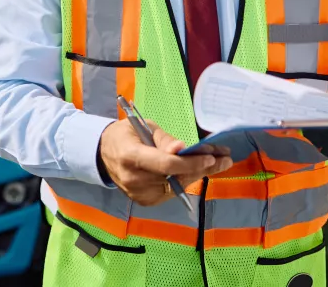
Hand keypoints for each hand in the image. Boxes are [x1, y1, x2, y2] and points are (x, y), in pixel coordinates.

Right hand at [98, 118, 232, 205]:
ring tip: (219, 162)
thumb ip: (163, 140)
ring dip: (199, 173)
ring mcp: (139, 194)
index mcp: (130, 156)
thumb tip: (181, 149)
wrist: (102, 154)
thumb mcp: (141, 127)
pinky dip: (186, 180)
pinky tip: (200, 170)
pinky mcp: (145, 201)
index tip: (210, 157)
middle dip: (203, 167)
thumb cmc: (125, 135)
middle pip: (176, 177)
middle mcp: (134, 179)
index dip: (189, 162)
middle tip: (225, 158)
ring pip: (178, 185)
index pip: (165, 164)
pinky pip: (172, 191)